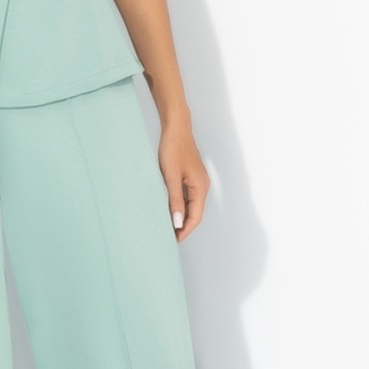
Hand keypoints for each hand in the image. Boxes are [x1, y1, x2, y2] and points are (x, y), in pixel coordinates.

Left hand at [158, 122, 209, 241]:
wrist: (175, 127)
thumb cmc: (173, 148)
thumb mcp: (171, 177)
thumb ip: (175, 201)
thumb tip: (177, 223)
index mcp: (200, 187)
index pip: (195, 217)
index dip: (185, 230)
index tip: (174, 241)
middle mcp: (201, 186)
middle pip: (194, 213)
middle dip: (183, 226)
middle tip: (168, 237)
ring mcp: (196, 181)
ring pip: (190, 205)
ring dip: (180, 217)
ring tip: (166, 226)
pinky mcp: (189, 176)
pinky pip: (186, 196)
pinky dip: (178, 205)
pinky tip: (167, 209)